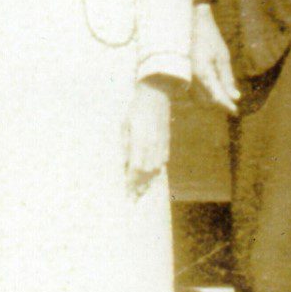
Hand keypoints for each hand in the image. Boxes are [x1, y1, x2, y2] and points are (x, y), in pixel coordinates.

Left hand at [124, 79, 170, 195]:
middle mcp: (153, 144)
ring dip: (149, 182)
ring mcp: (162, 143)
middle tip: (133, 198)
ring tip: (142, 192)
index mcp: (140, 140)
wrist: (156, 94)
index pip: (136, 168)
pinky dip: (157, 171)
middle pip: (147, 172)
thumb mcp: (125, 125)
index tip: (127, 192)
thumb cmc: (136, 109)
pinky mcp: (167, 141)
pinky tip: (152, 177)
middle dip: (140, 187)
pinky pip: (163, 161)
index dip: (132, 182)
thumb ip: (125, 146)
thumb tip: (123, 165)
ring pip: (156, 169)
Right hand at [191, 3, 239, 113]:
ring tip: (223, 95)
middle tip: (232, 103)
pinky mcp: (182, 74)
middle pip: (207, 101)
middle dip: (219, 104)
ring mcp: (185, 76)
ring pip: (198, 98)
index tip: (236, 111)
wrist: (191, 22)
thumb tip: (235, 97)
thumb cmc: (210, 38)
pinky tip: (212, 88)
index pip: (217, 97)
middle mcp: (191, 78)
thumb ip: (227, 78)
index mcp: (203, 73)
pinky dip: (203, 93)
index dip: (227, 106)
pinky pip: (192, 91)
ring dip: (211, 100)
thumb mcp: (223, 56)